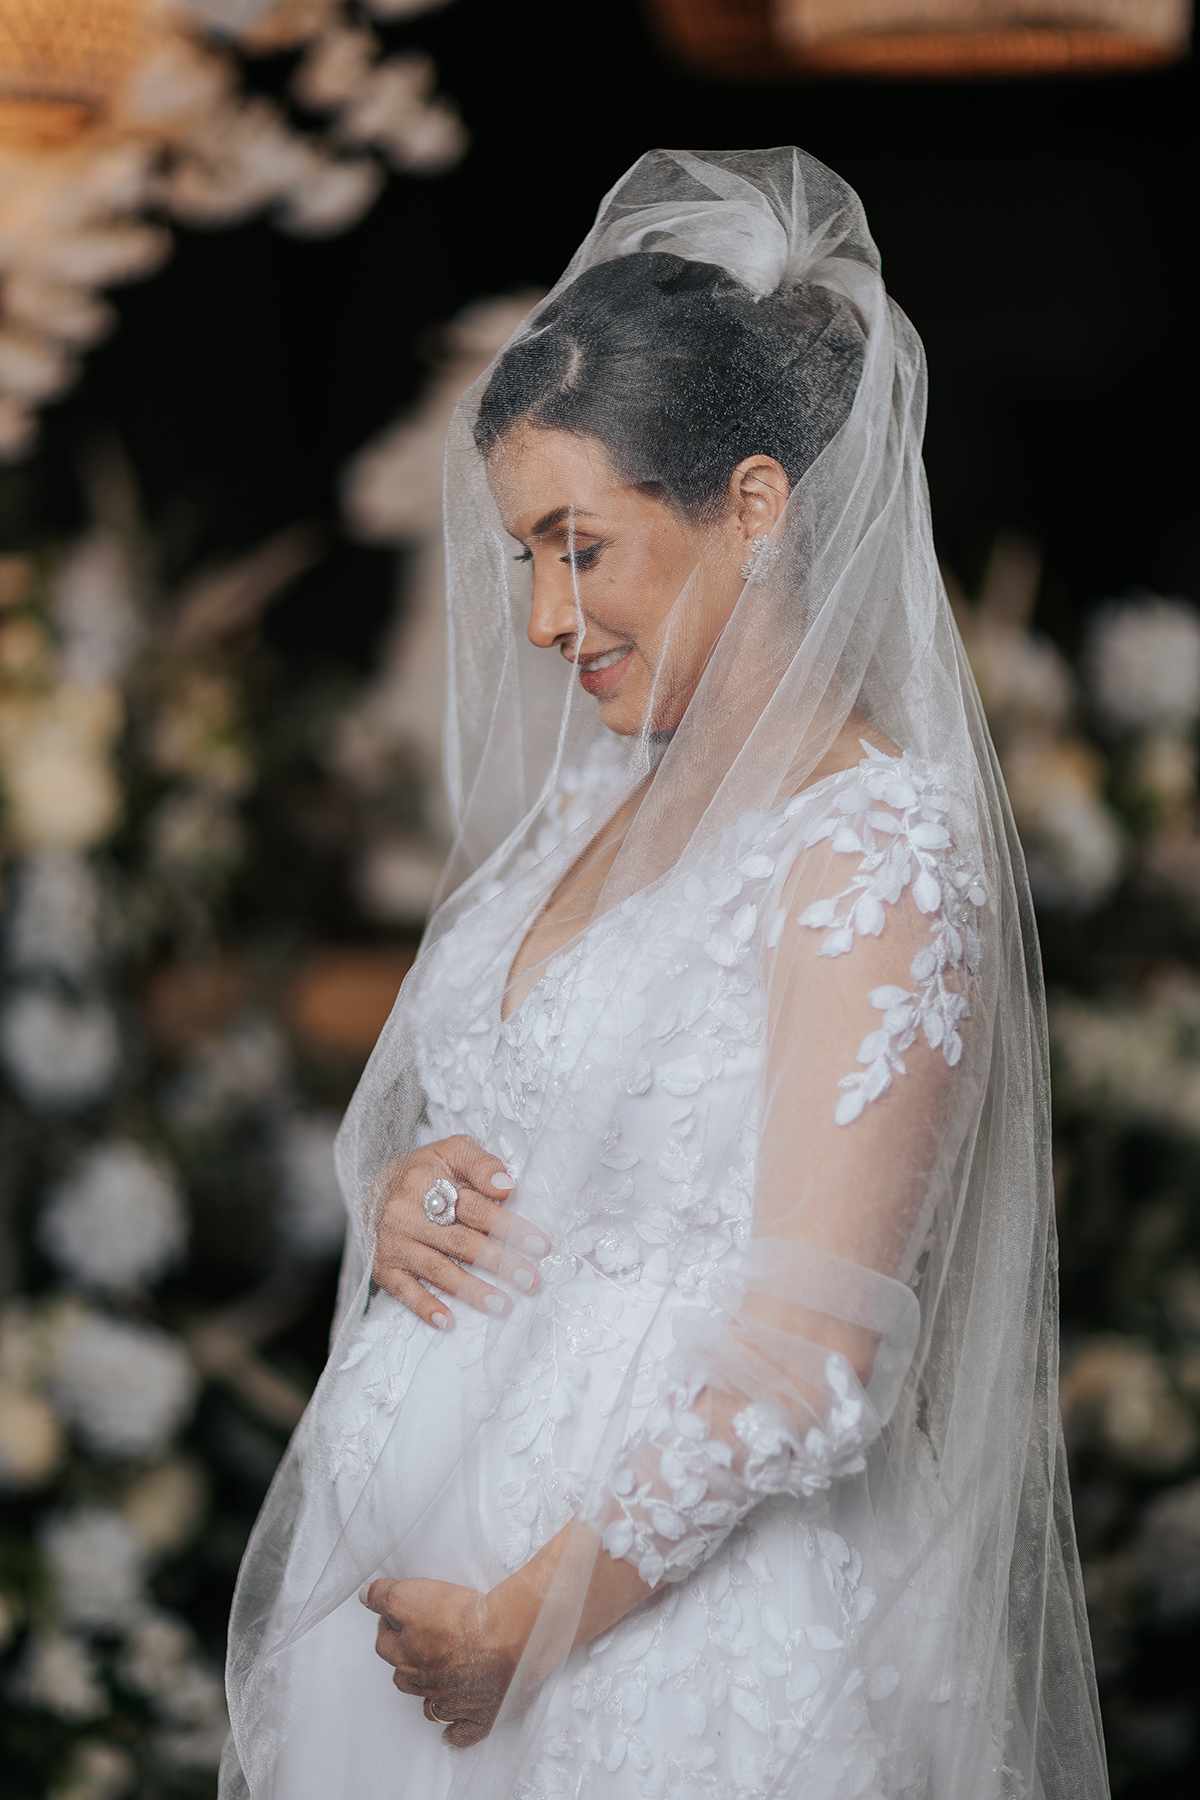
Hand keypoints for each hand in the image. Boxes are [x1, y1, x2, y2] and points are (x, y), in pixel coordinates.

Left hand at [362, 1576, 531, 1746]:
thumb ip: (384, 1595)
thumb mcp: (412, 1594)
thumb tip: (365, 1596)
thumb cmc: (461, 1616)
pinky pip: (463, 1732)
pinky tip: (452, 1730)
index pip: (385, 1643)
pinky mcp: (481, 1715)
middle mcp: (426, 1683)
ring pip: (429, 1705)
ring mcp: (452, 1702)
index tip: (394, 1615)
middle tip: (416, 1641)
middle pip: (404, 1676)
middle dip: (405, 1660)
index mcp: (407, 1657)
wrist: (507, 1638)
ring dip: (427, 1695)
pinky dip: (457, 1732)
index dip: (388, 1626)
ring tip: (432, 1680)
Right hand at [372, 1135, 549, 1328]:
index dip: (509, 1226)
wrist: (376, 1189)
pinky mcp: (383, 1267)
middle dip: (499, 1263)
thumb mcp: (452, 1152)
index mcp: (424, 1182)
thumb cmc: (426, 1171)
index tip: (539, 1244)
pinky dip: (425, 1307)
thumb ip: (481, 1164)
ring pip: (437, 1269)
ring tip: (502, 1304)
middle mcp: (404, 1213)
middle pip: (460, 1242)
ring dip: (472, 1290)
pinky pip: (404, 1291)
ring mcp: (393, 1242)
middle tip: (530, 1280)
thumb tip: (507, 1186)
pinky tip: (448, 1321)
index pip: (474, 1208)